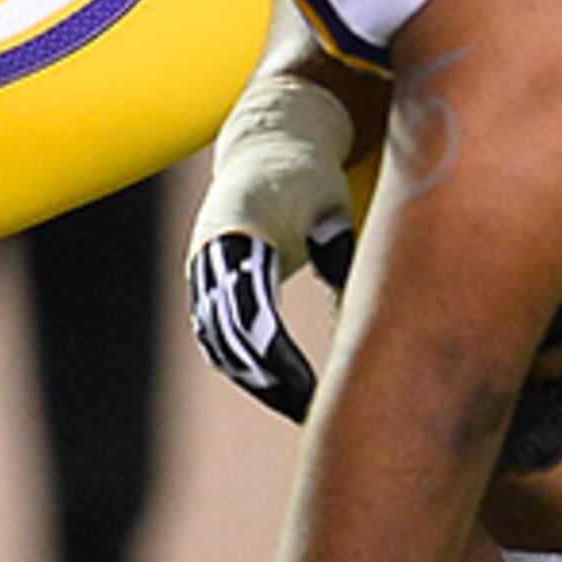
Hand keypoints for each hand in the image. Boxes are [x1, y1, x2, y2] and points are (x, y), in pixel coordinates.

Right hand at [185, 71, 357, 421]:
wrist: (265, 149)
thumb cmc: (308, 177)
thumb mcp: (330, 203)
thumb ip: (337, 244)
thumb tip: (357, 302)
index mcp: (239, 228)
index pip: (250, 305)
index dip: (275, 353)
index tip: (309, 386)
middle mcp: (211, 253)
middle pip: (227, 332)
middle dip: (266, 378)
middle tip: (311, 412)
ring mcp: (203, 270)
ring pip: (218, 340)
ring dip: (255, 378)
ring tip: (302, 410)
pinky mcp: (208, 285)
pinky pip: (219, 336)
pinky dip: (247, 366)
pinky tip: (283, 390)